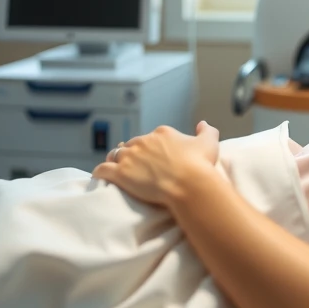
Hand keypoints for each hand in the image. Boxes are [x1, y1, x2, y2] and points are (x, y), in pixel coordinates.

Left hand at [92, 121, 221, 207]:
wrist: (189, 184)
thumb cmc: (200, 165)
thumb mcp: (209, 143)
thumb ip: (207, 131)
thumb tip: (203, 123)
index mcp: (162, 134)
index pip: (150, 137)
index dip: (150, 147)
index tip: (152, 156)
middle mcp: (144, 141)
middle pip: (131, 144)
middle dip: (131, 153)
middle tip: (134, 165)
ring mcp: (131, 157)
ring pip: (115, 154)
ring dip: (113, 160)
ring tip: (114, 168)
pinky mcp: (121, 173)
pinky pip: (103, 170)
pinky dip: (99, 172)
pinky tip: (99, 177)